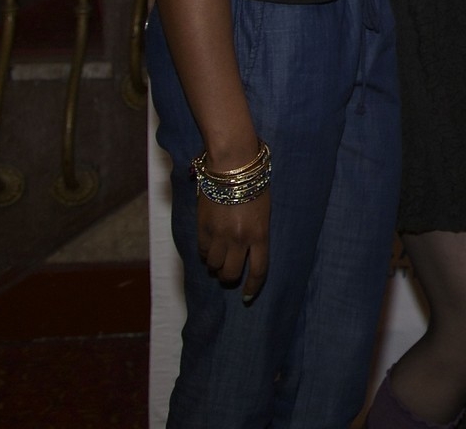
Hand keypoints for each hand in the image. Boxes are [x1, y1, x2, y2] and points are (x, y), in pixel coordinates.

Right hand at [197, 187, 270, 302]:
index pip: (258, 270)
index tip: (247, 297)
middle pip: (231, 273)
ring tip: (218, 258)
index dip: (252, 287)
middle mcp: (239, 239)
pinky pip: (202, 251)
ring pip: (213, 266)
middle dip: (229, 278)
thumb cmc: (255, 185)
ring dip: (215, 266)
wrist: (233, 167)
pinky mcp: (203, 228)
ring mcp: (219, 235)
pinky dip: (205, 254)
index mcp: (260, 234)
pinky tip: (208, 247)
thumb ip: (256, 234)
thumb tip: (247, 253)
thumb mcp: (264, 212)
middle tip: (229, 274)